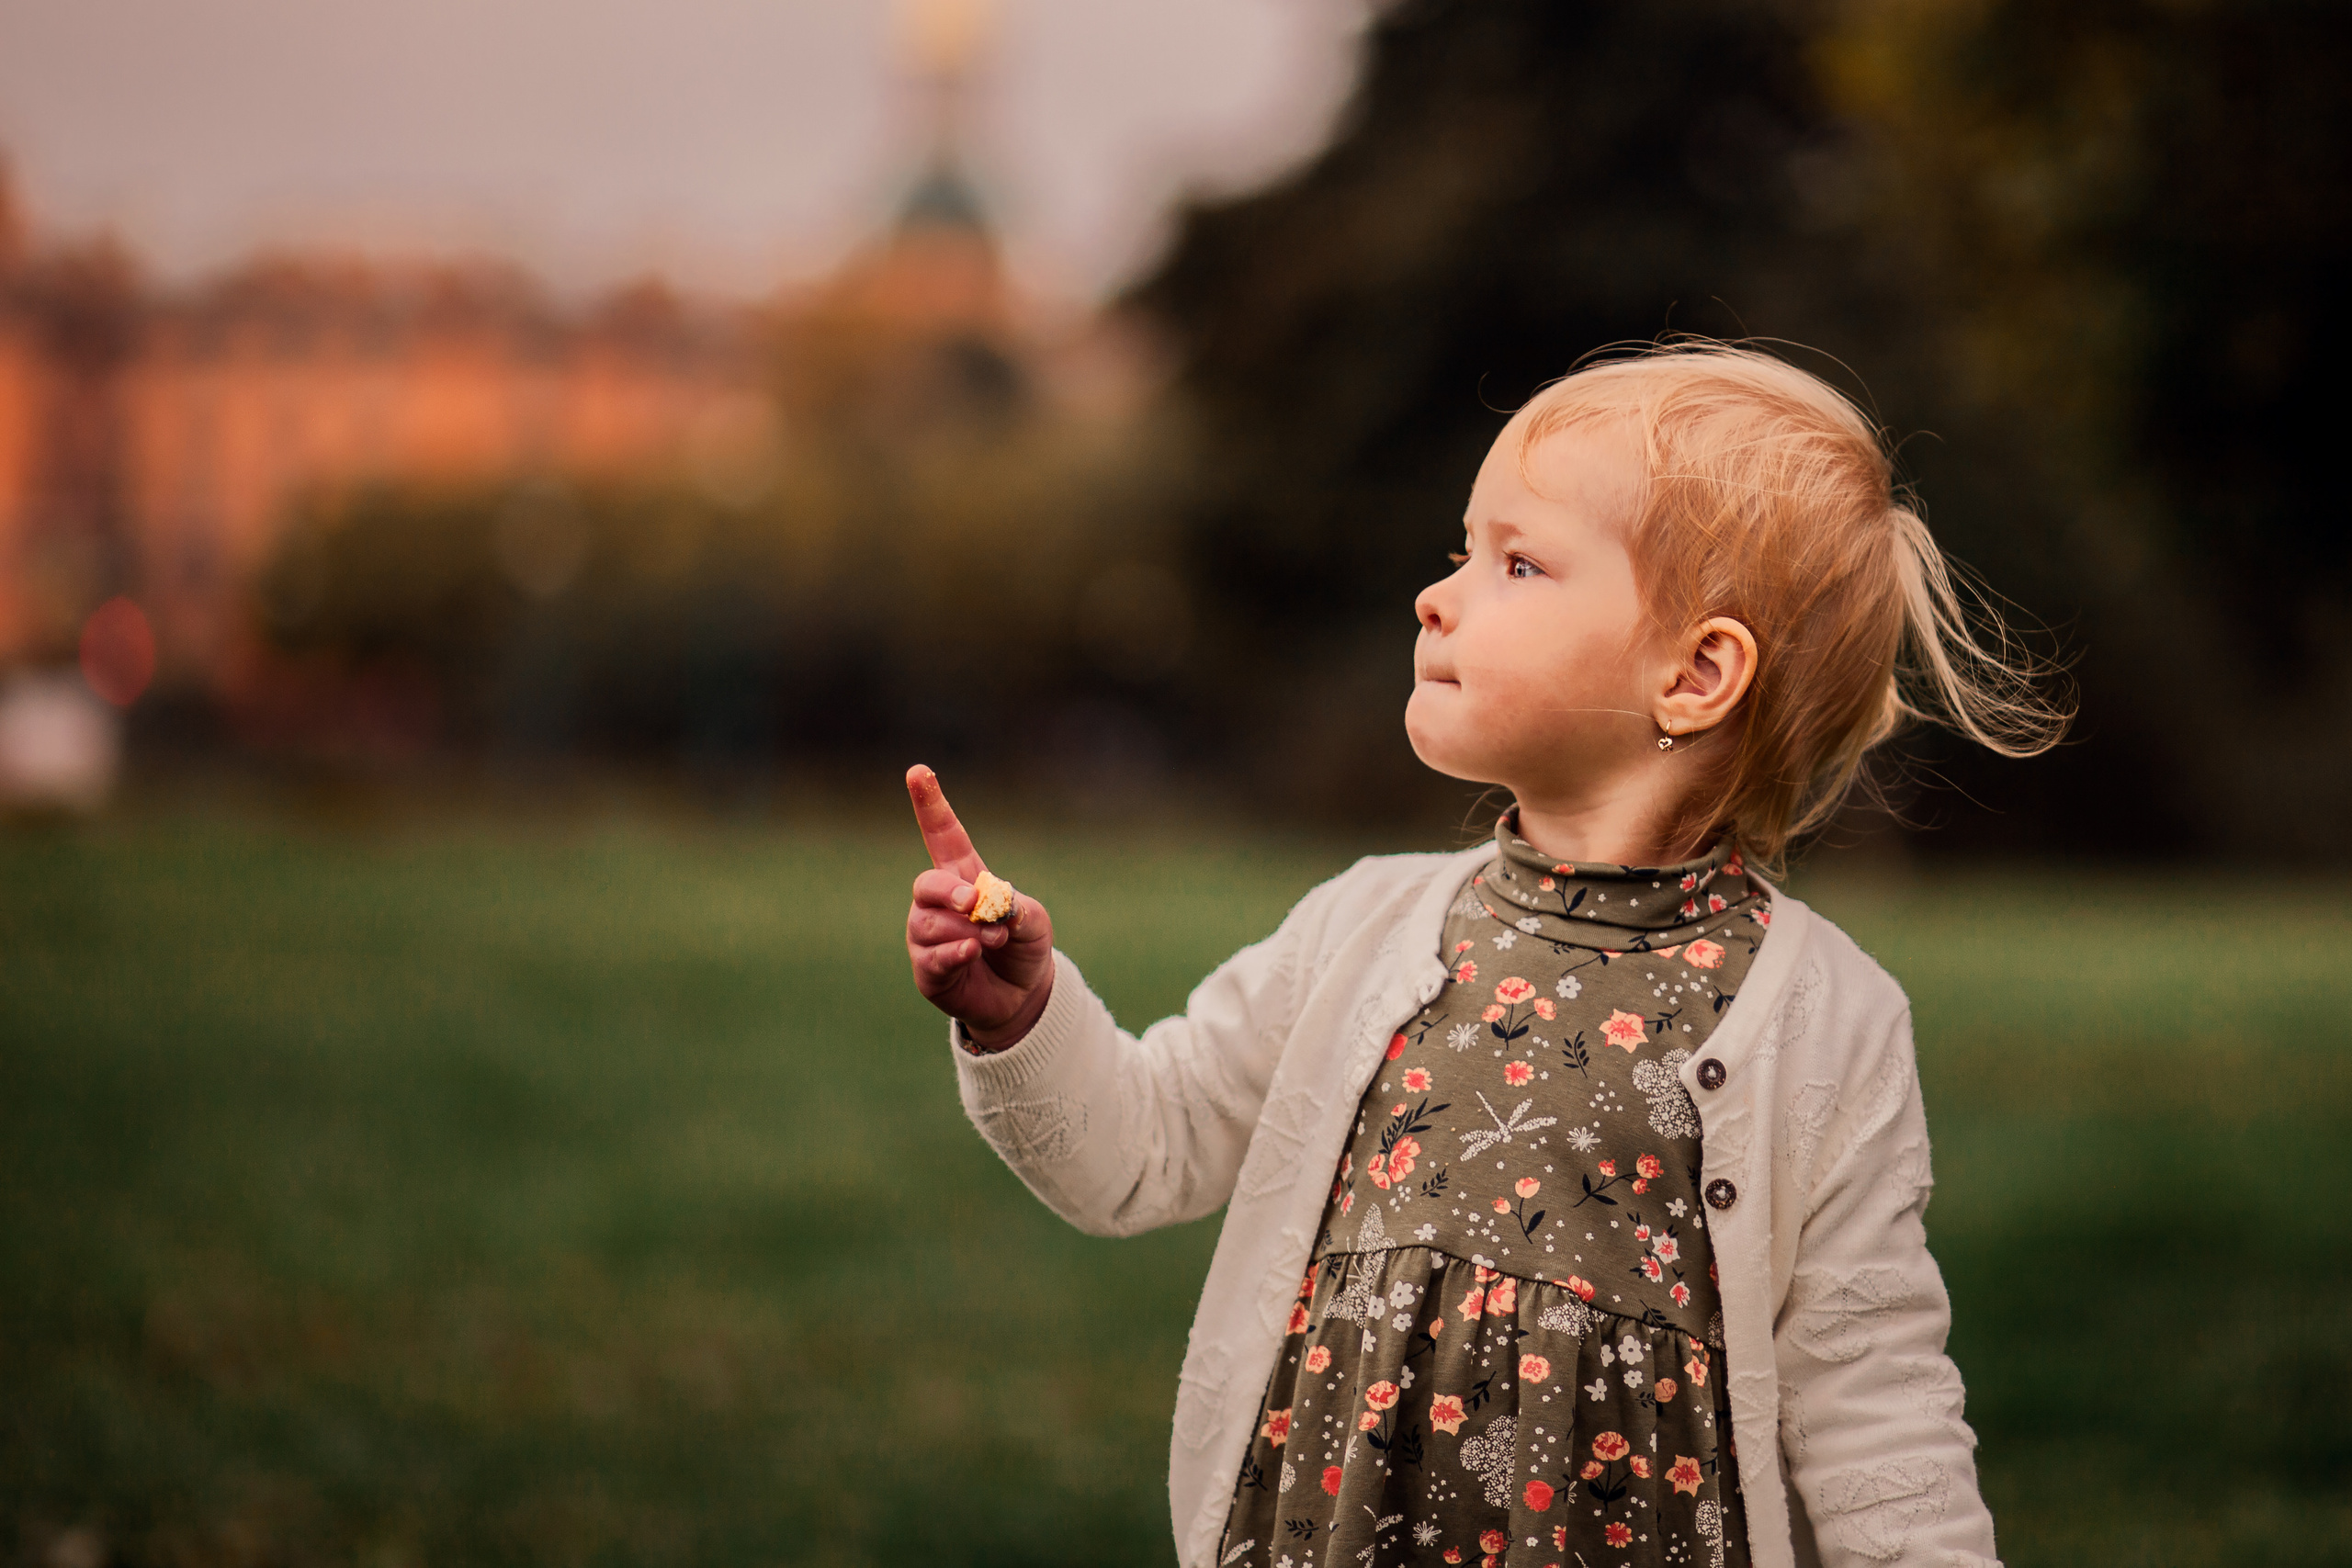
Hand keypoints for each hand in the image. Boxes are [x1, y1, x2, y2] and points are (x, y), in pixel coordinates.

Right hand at [904, 764, 1055, 1050]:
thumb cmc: (1023, 946)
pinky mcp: (927, 969)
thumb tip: (991, 907)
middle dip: (948, 892)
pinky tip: (972, 952)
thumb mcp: (1034, 921)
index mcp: (964, 877)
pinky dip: (955, 952)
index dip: (930, 804)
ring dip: (965, 930)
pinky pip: (932, 956)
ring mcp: (927, 936)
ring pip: (929, 924)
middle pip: (926, 883)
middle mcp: (938, 903)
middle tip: (974, 903)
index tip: (918, 771)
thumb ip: (1016, 907)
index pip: (943, 835)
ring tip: (993, 939)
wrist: (1022, 995)